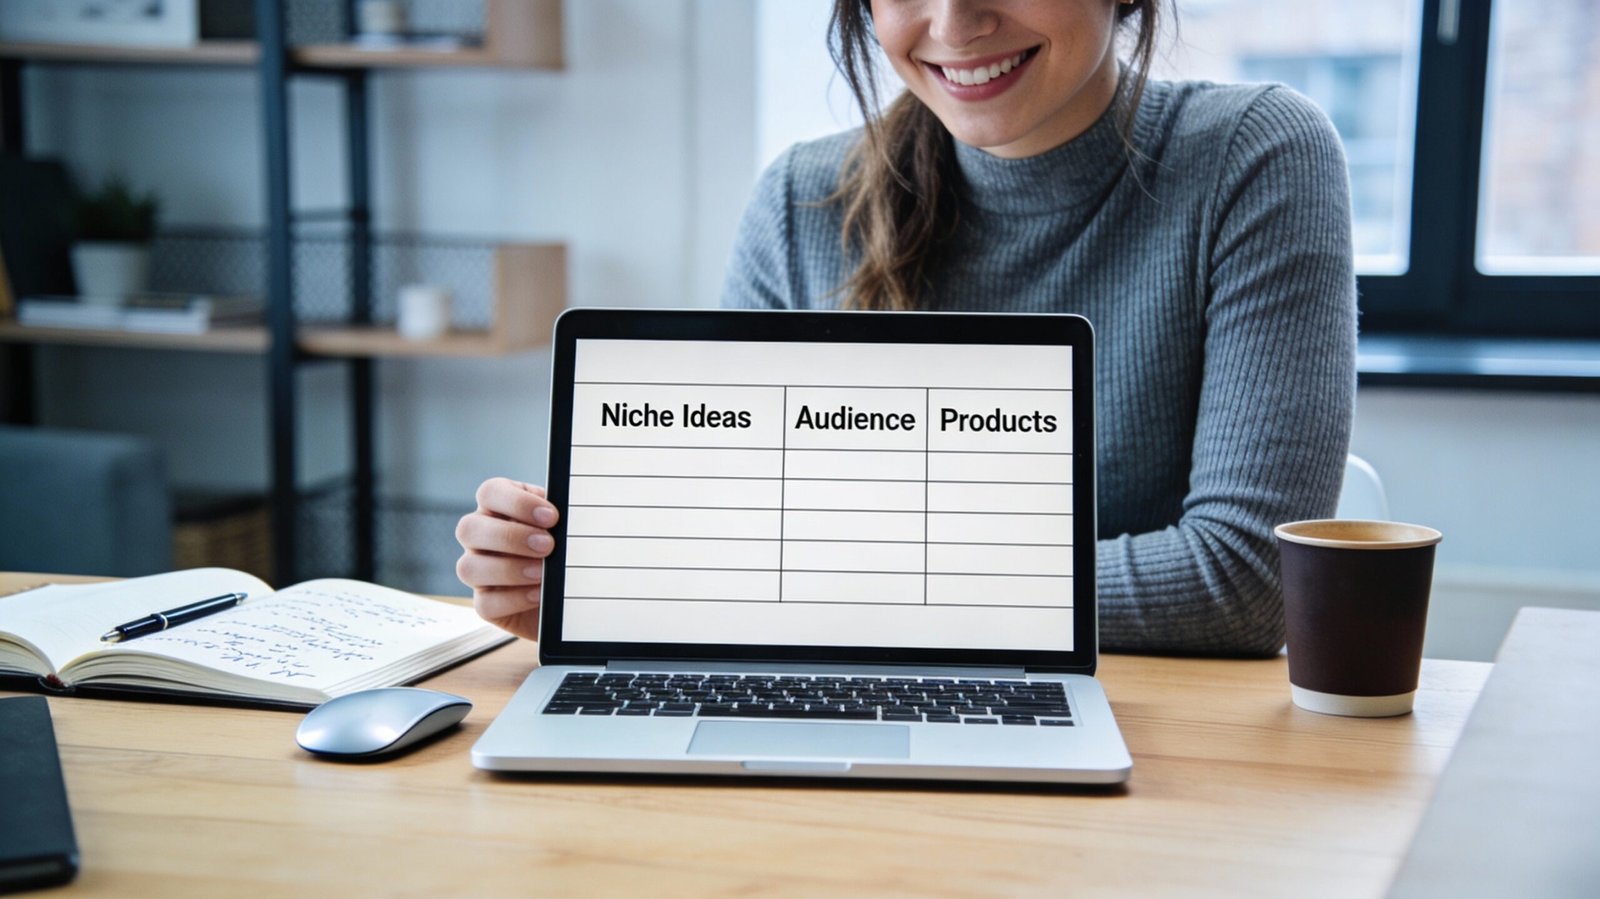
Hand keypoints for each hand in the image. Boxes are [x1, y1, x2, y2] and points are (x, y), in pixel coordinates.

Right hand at [455, 477, 559, 640]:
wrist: (571, 590)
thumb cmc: (563, 548)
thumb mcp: (564, 527)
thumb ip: (560, 518)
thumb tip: (567, 518)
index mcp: (498, 508)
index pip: (490, 492)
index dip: (517, 502)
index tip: (551, 516)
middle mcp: (480, 537)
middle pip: (469, 528)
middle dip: (510, 537)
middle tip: (547, 545)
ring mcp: (478, 571)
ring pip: (468, 568)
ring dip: (508, 569)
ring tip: (542, 572)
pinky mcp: (485, 603)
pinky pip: (486, 603)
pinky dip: (514, 599)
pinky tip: (538, 594)